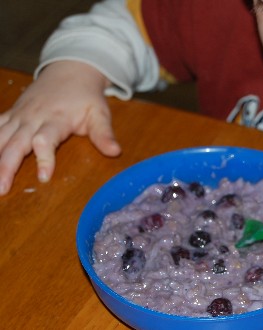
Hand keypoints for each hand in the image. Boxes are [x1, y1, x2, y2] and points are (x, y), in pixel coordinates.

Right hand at [0, 61, 120, 194]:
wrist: (70, 71)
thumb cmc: (86, 97)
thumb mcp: (100, 113)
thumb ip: (104, 134)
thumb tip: (115, 152)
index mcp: (56, 119)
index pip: (46, 140)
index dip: (44, 158)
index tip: (44, 177)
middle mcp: (33, 118)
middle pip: (15, 143)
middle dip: (6, 167)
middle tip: (2, 189)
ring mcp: (19, 116)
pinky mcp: (11, 115)